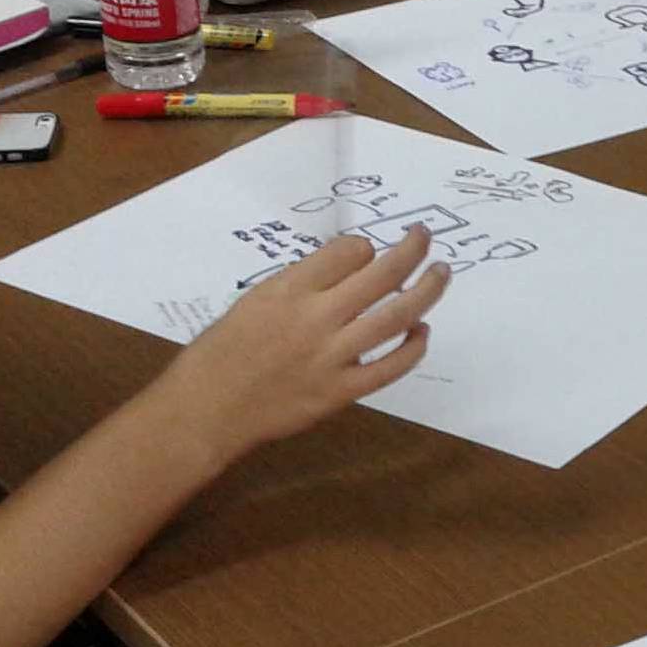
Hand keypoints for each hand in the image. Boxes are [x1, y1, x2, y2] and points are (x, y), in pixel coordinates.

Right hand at [149, 228, 451, 465]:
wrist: (205, 410)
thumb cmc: (222, 352)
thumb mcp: (254, 300)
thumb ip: (301, 284)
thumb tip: (349, 267)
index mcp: (289, 290)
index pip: (349, 250)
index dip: (363, 248)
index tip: (364, 253)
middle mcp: (316, 318)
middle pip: (383, 274)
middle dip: (412, 249)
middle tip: (424, 237)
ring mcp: (332, 357)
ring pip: (398, 316)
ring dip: (427, 290)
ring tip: (440, 273)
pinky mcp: (341, 392)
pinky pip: (391, 367)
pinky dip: (413, 347)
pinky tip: (421, 331)